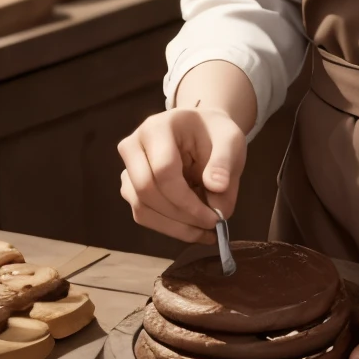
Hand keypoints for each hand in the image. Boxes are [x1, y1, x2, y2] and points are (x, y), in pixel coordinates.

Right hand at [118, 108, 245, 244]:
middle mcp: (133, 146)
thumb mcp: (230, 141)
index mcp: (157, 128)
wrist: (203, 131)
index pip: (163, 170)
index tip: (214, 217)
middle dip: (181, 215)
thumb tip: (217, 199)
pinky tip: (193, 230)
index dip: (186, 200)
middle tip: (211, 225)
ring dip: (174, 227)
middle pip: (147, 191)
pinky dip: (168, 227)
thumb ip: (224, 165)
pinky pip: (143, 214)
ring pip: (141, 208)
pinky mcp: (130, 187)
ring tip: (205, 231)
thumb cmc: (216, 134)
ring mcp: (128, 168)